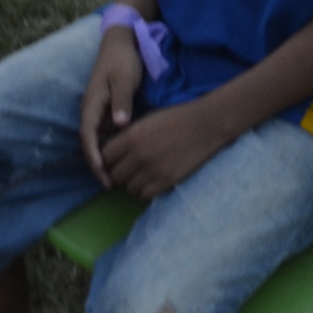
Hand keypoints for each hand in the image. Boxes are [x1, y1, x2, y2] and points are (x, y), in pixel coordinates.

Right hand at [79, 26, 144, 186]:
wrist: (122, 43)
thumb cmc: (123, 60)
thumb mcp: (124, 79)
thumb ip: (122, 101)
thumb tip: (119, 125)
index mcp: (91, 104)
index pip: (87, 136)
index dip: (93, 156)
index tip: (102, 172)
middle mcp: (91, 111)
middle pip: (90, 143)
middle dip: (97, 165)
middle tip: (110, 185)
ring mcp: (99, 111)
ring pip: (98, 141)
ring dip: (104, 159)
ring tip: (117, 178)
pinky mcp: (108, 110)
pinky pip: (106, 134)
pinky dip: (111, 148)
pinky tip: (123, 159)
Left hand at [98, 99, 233, 200]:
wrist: (207, 123)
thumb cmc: (178, 117)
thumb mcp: (148, 120)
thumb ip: (129, 136)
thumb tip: (113, 152)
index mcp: (132, 136)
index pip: (104, 157)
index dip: (109, 159)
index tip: (117, 159)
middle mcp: (139, 154)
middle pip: (115, 175)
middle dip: (120, 173)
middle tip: (130, 169)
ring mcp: (153, 170)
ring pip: (128, 188)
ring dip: (134, 183)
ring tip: (144, 175)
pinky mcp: (167, 181)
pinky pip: (144, 195)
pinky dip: (146, 191)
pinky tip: (153, 182)